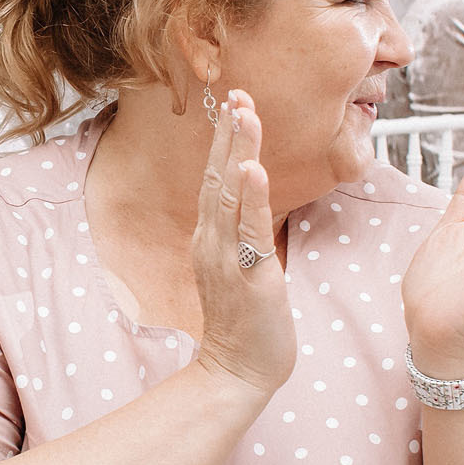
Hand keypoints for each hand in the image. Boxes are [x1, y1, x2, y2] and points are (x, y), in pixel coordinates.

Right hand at [191, 91, 293, 396]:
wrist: (237, 372)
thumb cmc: (245, 323)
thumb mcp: (239, 267)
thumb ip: (239, 233)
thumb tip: (251, 204)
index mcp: (211, 238)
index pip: (215, 179)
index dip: (225, 140)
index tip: (235, 104)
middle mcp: (211, 242)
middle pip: (217, 176)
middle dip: (229, 132)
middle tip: (238, 92)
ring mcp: (226, 258)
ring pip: (229, 194)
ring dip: (238, 150)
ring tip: (245, 113)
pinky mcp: (249, 277)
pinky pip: (248, 231)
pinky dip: (250, 197)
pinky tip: (253, 167)